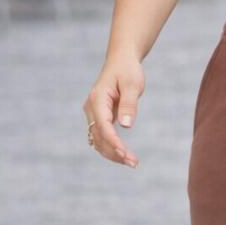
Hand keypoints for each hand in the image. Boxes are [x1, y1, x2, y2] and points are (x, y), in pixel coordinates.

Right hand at [83, 53, 144, 167]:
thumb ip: (129, 104)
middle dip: (114, 152)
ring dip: (113, 153)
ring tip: (133, 162)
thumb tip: (126, 125)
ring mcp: (93, 113)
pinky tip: (125, 155)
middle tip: (134, 163)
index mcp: (97, 99)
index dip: (113, 141)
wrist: (121, 61)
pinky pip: (102, 136)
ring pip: (98, 140)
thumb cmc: (128, 70)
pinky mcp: (99, 117)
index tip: (125, 153)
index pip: (102, 125)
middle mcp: (91, 108)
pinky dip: (112, 147)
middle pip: (98, 137)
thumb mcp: (132, 84)